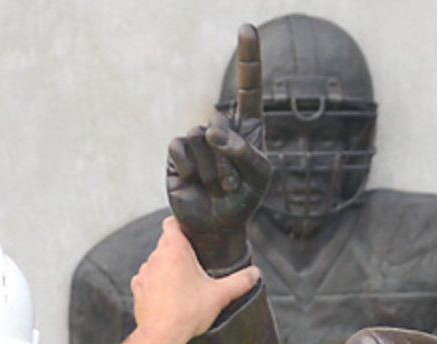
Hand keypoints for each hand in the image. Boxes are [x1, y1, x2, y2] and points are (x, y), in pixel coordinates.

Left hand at [131, 217, 259, 343]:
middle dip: (181, 251)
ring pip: (158, 262)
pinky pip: (149, 279)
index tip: (191, 233)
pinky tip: (170, 296)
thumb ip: (240, 282)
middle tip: (197, 265)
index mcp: (175, 251)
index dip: (182, 224)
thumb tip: (254, 274)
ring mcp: (144, 273)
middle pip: (167, 243)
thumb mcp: (220, 295)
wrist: (162, 335)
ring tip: (184, 284)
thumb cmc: (186, 313)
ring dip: (168, 268)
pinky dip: (158, 284)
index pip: (172, 222)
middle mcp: (156, 257)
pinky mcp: (138, 288)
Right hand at [166, 23, 271, 273]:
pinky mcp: (177, 154)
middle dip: (230, 161)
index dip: (248, 58)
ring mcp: (197, 140)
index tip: (247, 27)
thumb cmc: (244, 198)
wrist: (218, 223)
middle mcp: (220, 128)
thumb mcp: (259, 178)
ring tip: (219, 187)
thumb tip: (214, 134)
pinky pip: (181, 149)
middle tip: (233, 185)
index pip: (249, 88)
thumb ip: (246, 153)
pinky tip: (195, 181)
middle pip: (220, 126)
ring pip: (201, 140)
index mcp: (247, 128)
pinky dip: (192, 169)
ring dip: (214, 170)